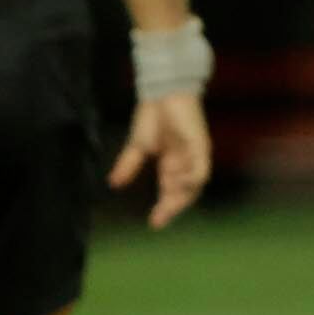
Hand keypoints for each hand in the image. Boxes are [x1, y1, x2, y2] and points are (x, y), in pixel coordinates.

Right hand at [108, 92, 213, 230]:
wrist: (162, 91)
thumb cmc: (153, 115)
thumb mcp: (137, 146)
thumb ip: (128, 165)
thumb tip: (113, 183)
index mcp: (173, 164)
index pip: (172, 192)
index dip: (165, 209)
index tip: (153, 223)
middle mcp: (186, 163)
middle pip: (184, 193)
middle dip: (172, 208)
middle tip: (158, 220)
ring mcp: (195, 155)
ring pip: (194, 186)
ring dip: (181, 197)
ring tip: (167, 207)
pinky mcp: (200, 146)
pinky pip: (201, 170)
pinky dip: (191, 179)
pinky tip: (179, 183)